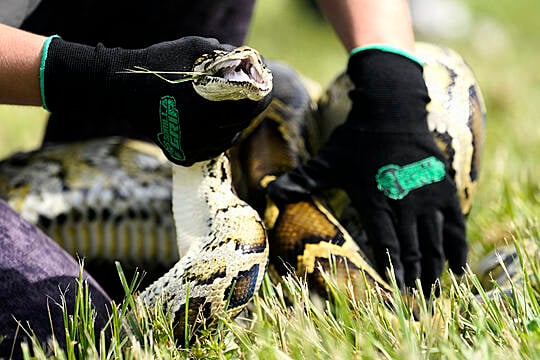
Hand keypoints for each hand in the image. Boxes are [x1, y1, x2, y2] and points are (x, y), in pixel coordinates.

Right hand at [41, 36, 270, 164]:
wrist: (120, 88)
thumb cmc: (157, 64)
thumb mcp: (193, 48)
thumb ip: (224, 53)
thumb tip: (248, 58)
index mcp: (208, 105)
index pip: (251, 106)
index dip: (263, 96)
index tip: (266, 88)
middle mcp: (201, 131)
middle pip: (241, 124)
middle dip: (249, 110)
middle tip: (252, 99)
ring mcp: (190, 146)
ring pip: (227, 139)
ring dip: (234, 125)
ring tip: (232, 111)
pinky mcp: (180, 153)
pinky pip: (209, 150)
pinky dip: (215, 139)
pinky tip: (214, 126)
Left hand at [267, 49, 465, 293]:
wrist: (391, 108)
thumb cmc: (356, 138)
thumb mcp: (327, 160)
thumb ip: (302, 180)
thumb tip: (269, 192)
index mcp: (375, 200)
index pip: (386, 242)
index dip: (392, 268)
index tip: (396, 291)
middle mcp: (404, 202)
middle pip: (412, 248)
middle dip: (415, 277)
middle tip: (418, 302)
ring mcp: (427, 195)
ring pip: (434, 241)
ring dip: (435, 268)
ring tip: (435, 292)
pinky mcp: (443, 188)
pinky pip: (454, 223)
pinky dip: (457, 246)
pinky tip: (459, 266)